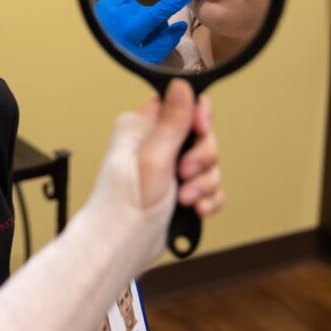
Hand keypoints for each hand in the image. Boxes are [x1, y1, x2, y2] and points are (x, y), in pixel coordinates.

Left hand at [94, 0, 206, 63]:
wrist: (91, 53)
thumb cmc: (120, 57)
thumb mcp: (147, 59)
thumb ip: (165, 42)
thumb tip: (179, 26)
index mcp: (137, 25)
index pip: (166, 6)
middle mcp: (127, 12)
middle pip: (154, 16)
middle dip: (154, 27)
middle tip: (141, 44)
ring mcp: (116, 7)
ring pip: (141, 14)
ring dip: (139, 25)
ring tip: (127, 39)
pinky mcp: (107, 5)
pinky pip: (128, 11)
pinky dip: (128, 20)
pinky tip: (119, 31)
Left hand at [136, 80, 221, 214]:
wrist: (122, 246)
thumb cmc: (124, 205)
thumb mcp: (153, 158)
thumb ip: (172, 122)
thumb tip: (182, 84)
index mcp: (142, 126)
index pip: (182, 104)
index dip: (198, 117)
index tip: (201, 131)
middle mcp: (154, 143)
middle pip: (201, 136)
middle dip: (202, 158)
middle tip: (185, 173)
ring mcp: (167, 167)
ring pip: (208, 164)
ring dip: (203, 183)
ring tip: (185, 199)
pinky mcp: (178, 189)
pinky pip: (208, 186)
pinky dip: (207, 198)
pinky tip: (196, 209)